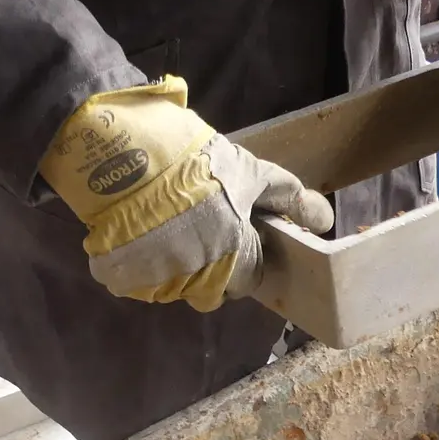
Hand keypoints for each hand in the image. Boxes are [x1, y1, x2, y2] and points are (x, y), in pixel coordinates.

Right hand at [39, 77, 333, 311]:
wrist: (116, 150)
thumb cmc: (193, 160)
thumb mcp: (248, 170)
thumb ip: (287, 196)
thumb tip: (323, 221)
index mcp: (234, 257)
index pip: (253, 278)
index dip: (250, 253)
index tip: (240, 230)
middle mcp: (199, 280)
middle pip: (216, 289)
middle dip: (218, 265)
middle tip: (206, 226)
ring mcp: (159, 283)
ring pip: (182, 288)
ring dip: (183, 266)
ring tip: (174, 226)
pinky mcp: (123, 278)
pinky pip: (146, 282)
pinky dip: (149, 264)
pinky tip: (147, 232)